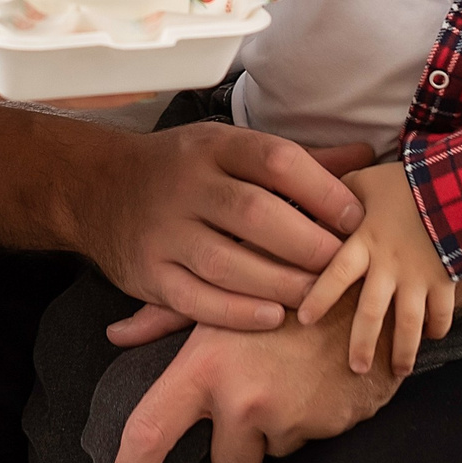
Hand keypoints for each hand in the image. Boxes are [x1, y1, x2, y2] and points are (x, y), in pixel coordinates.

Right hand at [74, 121, 368, 330]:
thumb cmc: (181, 168)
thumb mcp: (230, 149)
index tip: (354, 217)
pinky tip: (273, 316)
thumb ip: (296, 161)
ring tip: (315, 295)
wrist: (97, 188)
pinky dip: (239, 313)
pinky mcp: (148, 274)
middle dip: (308, 244)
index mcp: (213, 146)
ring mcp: (163, 231)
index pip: (275, 160)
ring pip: (228, 263)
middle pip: (255, 214)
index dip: (323, 190)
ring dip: (281, 283)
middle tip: (343, 265)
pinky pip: (197, 300)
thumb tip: (364, 156)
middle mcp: (186, 185)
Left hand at [114, 303, 400, 462]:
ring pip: (265, 450)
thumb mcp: (224, 289)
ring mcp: (285, 418)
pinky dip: (303, 420)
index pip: (150, 433)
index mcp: (205, 367)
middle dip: (233, 445)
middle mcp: (242, 400)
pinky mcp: (324, 428)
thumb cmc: (285, 281)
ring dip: (271, 428)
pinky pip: (301, 440)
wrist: (366, 287)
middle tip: (254, 394)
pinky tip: (311, 379)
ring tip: (287, 374)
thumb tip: (118, 333)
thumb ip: (164, 317)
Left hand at [296, 161, 455, 374]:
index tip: (304, 320)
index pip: (336, 273)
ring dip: (404, 350)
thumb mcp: (363, 181)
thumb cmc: (402, 183)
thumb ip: (336, 196)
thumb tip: (305, 201)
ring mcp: (420, 276)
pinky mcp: (446, 280)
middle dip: (363, 343)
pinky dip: (438, 328)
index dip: (320, 297)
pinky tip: (431, 338)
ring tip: (398, 371)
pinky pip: (443, 313)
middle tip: (356, 368)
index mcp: (365, 241)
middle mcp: (390, 265)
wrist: (455, 182)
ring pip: (409, 323)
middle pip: (372, 312)